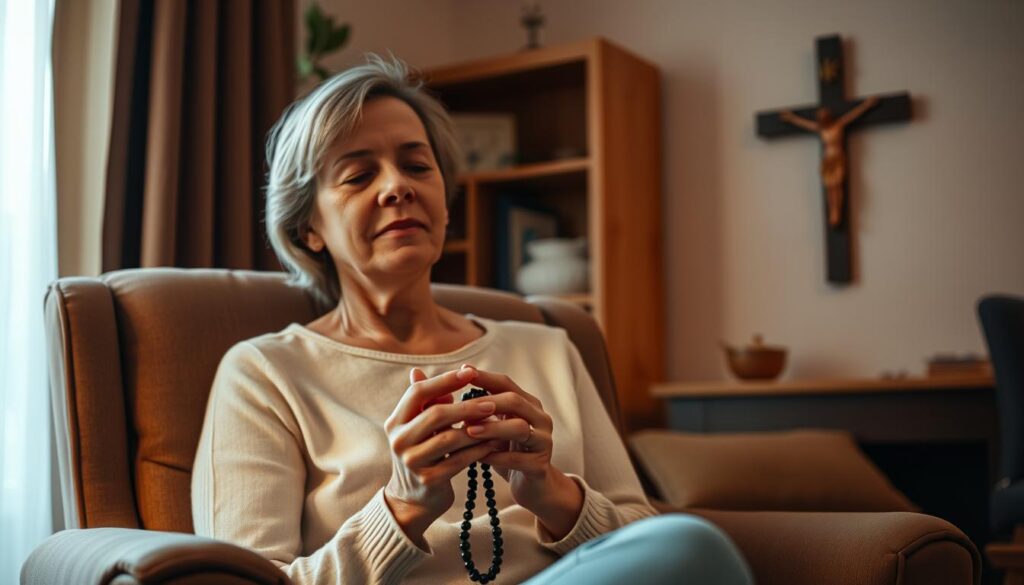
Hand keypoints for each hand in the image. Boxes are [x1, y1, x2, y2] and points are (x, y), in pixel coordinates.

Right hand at [383, 366, 502, 547]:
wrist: (412, 500)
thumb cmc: (421, 454)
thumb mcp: (417, 428)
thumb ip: (422, 403)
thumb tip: (419, 370)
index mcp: (395, 422)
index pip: (417, 392)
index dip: (444, 380)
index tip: (470, 372)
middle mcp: (399, 440)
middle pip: (435, 415)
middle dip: (467, 406)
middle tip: (492, 402)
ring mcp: (412, 462)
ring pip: (450, 438)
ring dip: (477, 429)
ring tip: (497, 422)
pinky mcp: (429, 480)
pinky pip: (459, 460)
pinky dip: (478, 450)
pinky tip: (494, 443)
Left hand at [462, 368, 583, 538]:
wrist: (533, 487)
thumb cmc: (507, 452)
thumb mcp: (492, 428)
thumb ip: (475, 411)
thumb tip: (442, 392)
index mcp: (528, 404)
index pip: (506, 383)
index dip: (484, 377)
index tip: (461, 372)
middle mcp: (540, 419)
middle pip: (515, 401)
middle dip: (486, 403)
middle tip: (461, 407)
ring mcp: (543, 442)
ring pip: (520, 428)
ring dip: (492, 428)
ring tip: (468, 431)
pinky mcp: (541, 466)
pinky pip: (518, 459)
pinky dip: (497, 457)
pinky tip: (478, 458)